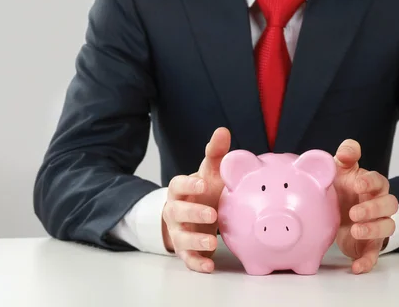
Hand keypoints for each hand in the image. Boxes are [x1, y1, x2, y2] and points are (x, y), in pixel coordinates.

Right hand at [162, 127, 230, 272]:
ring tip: (212, 243)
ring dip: (195, 241)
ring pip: (181, 238)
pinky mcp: (186, 250)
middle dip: (193, 214)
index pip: (178, 185)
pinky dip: (197, 264)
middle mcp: (175, 211)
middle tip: (212, 215)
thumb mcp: (210, 172)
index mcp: (181, 190)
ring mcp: (179, 232)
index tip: (202, 183)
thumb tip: (223, 130)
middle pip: (177, 212)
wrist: (196, 215)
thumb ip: (216, 153)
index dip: (188, 185)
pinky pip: (188, 259)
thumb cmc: (205, 191)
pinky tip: (209, 267)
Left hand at [333, 139, 397, 273]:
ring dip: (373, 230)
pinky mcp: (368, 245)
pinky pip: (373, 255)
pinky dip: (367, 262)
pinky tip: (356, 267)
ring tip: (355, 230)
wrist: (335, 211)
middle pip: (389, 206)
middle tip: (354, 212)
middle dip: (373, 209)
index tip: (357, 185)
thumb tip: (350, 147)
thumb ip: (346, 157)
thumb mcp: (340, 170)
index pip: (379, 181)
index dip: (370, 182)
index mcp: (372, 186)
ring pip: (386, 228)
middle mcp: (378, 205)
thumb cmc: (341, 188)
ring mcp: (375, 226)